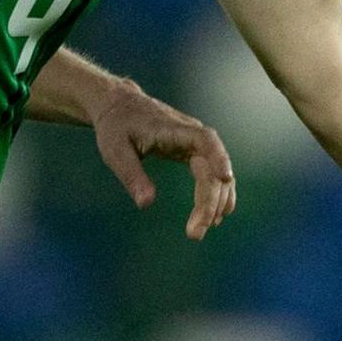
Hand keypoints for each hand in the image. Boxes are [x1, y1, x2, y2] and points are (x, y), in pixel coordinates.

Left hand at [90, 77, 235, 239]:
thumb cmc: (116, 127)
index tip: (225, 179)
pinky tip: (213, 215)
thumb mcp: (115, 152)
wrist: (118, 107)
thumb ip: (131, 176)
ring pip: (216, 173)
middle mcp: (191, 134)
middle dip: (210, 201)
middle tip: (195, 233)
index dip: (219, 158)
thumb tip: (146, 203)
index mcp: (173, 129)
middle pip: (212, 167)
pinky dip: (215, 194)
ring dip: (216, 201)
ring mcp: (194, 143)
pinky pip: (211, 173)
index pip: (205, 140)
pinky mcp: (192, 151)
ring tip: (203, 228)